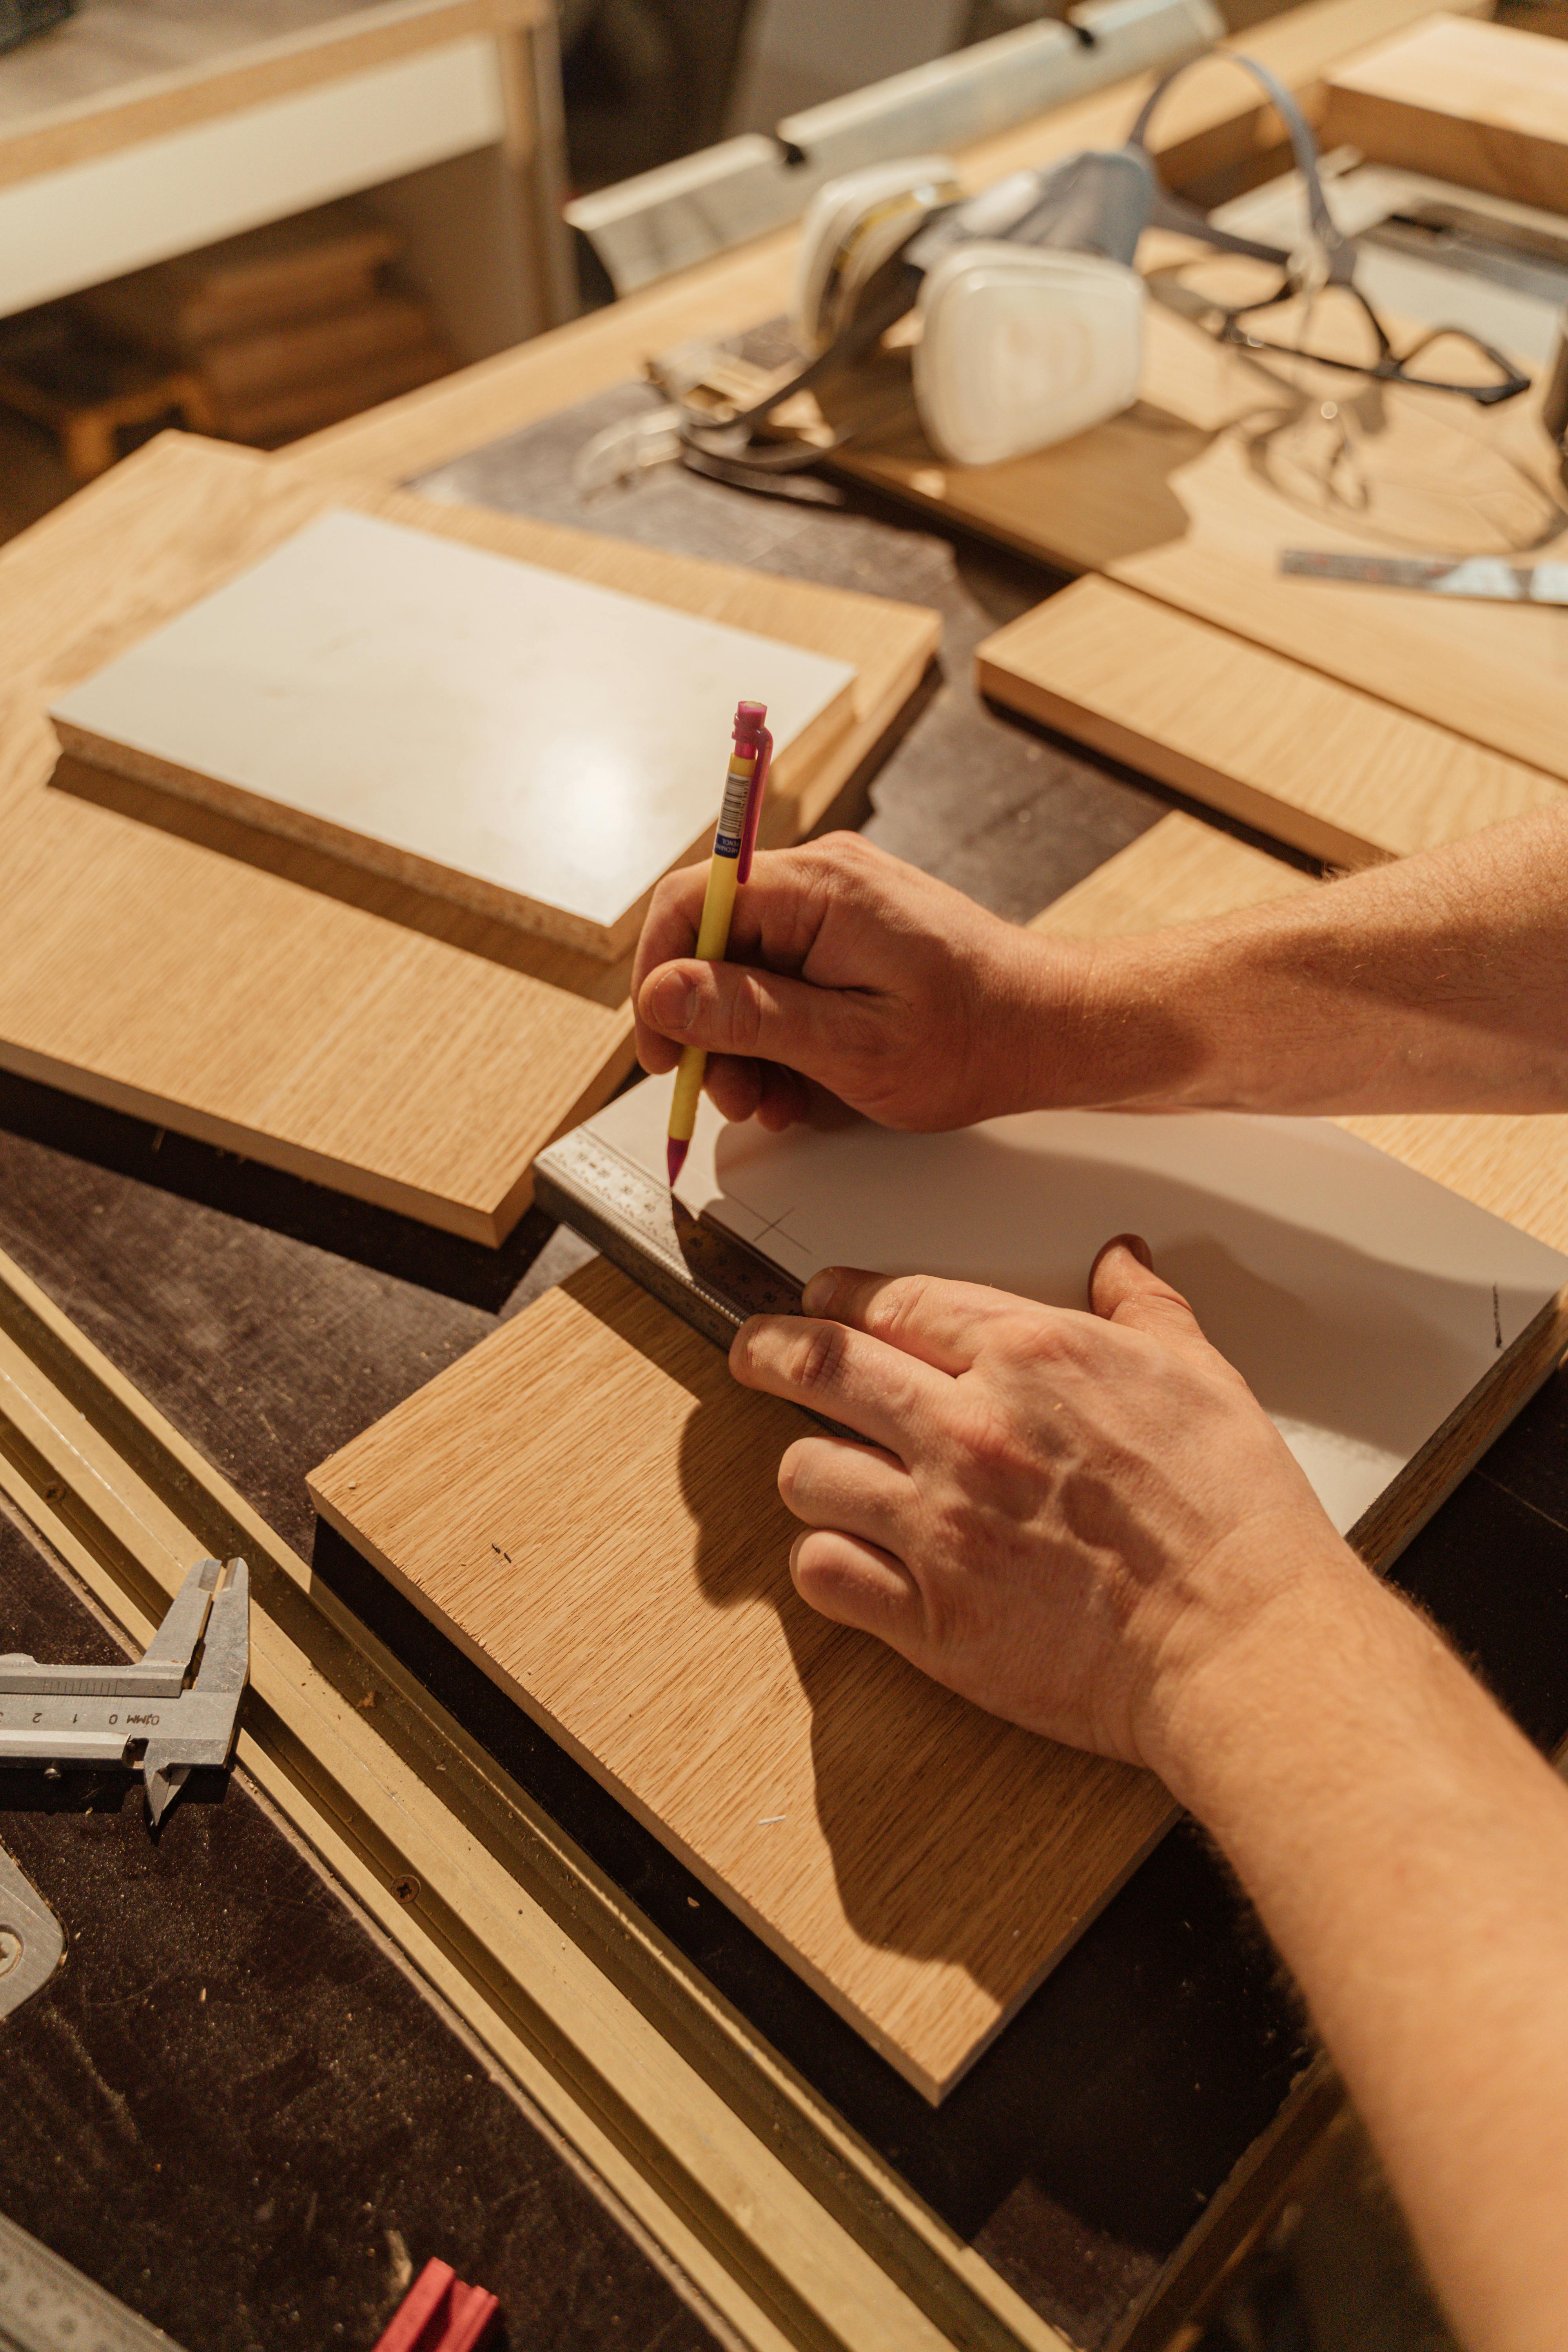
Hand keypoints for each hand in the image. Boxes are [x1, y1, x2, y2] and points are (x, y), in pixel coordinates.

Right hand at [633, 834, 1071, 1131]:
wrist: (1049, 1031)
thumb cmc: (974, 1039)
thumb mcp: (852, 1046)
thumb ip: (752, 1016)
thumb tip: (663, 993)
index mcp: (820, 889)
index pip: (690, 901)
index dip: (657, 978)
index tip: (660, 1051)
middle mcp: (822, 879)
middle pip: (711, 941)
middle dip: (706, 1027)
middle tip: (731, 1096)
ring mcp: (834, 905)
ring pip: (741, 968)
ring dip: (741, 1044)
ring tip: (774, 1101)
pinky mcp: (846, 934)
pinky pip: (780, 977)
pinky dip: (776, 1035)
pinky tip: (797, 1084)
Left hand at [729, 1237, 1366, 1781]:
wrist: (1240, 1640)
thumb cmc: (1230, 1517)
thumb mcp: (1201, 1375)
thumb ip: (1145, 1308)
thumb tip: (1121, 1261)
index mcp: (1029, 1358)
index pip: (894, 1301)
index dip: (841, 1295)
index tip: (822, 1298)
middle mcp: (968, 1431)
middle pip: (819, 1366)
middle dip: (769, 1350)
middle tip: (752, 1353)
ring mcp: (940, 1525)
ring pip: (807, 1469)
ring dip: (807, 1463)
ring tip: (819, 1466)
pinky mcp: (930, 1615)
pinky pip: (825, 1570)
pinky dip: (824, 1558)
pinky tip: (845, 1553)